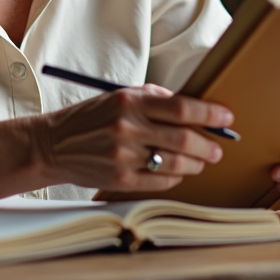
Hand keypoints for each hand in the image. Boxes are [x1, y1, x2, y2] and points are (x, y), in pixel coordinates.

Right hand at [35, 84, 233, 192]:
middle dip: (208, 145)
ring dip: (195, 164)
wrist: (53, 145)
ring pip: (176, 163)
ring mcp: (123, 156)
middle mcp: (127, 127)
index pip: (181, 107)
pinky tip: (176, 172)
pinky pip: (160, 182)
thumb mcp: (119, 97)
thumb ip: (154, 98)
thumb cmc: (91, 118)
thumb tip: (193, 106)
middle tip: (217, 148)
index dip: (209, 114)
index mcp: (129, 101)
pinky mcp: (119, 179)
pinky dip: (175, 178)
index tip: (226, 117)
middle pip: (184, 138)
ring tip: (200, 161)